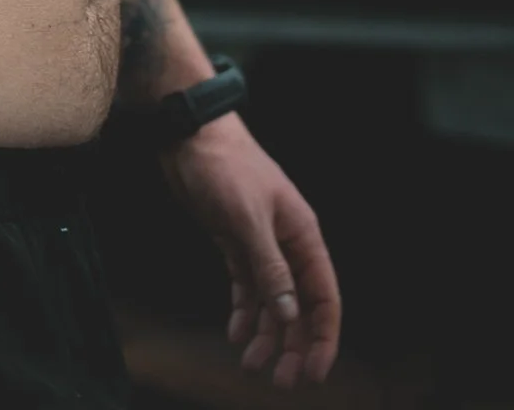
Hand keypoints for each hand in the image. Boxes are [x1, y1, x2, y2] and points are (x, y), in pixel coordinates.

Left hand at [158, 112, 340, 387]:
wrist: (190, 134)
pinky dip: (243, 312)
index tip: (314, 372)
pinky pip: (246, 286)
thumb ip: (270, 267)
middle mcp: (286, 243)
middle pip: (298, 305)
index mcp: (302, 235)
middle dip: (293, 344)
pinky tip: (235, 334)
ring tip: (250, 364)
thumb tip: (291, 314)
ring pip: (271, 300)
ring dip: (265, 334)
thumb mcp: (247, 218)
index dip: (323, 336)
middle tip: (281, 380)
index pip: (323, 296)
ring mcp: (260, 243)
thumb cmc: (225, 167)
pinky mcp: (234, 241)